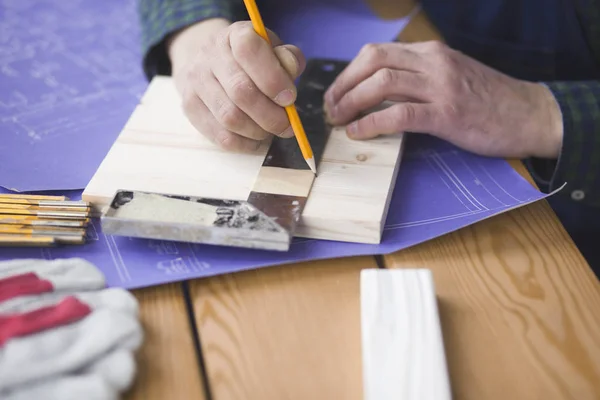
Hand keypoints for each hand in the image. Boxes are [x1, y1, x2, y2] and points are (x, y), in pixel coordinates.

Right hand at [168, 20, 305, 151]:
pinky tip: (256, 140)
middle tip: (287, 125)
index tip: (290, 98)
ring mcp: (196, 82)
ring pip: (230, 117)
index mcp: (234, 35)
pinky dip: (245, 144)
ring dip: (258, 131)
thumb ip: (288, 59)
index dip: (273, 78)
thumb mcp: (273, 50)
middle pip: (241, 91)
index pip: (249, 50)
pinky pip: (220, 136)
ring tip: (271, 131)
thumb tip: (291, 70)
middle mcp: (210, 55)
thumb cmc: (251, 61)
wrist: (208, 63)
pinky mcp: (190, 107)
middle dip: (270, 115)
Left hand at [323, 41, 562, 158]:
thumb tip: (377, 91)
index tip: (336, 94)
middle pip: (372, 61)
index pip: (377, 53)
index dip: (348, 73)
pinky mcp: (447, 114)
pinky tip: (358, 133)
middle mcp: (433, 62)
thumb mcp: (450, 76)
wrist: (529, 114)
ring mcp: (441, 86)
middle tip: (330, 108)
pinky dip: (372, 123)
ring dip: (351, 102)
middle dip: (343, 85)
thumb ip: (417, 77)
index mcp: (431, 53)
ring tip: (338, 121)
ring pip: (381, 83)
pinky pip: (399, 114)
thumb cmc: (487, 100)